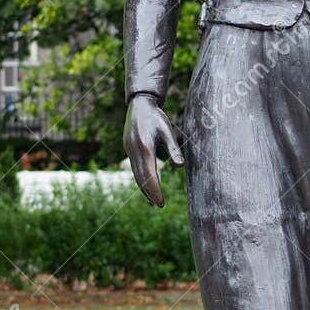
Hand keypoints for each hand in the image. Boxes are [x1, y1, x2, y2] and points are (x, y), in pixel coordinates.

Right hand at [125, 92, 183, 207]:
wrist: (140, 104)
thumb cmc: (157, 116)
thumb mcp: (168, 130)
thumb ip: (173, 148)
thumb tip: (181, 167)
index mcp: (145, 146)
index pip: (149, 174)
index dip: (155, 190)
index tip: (162, 202)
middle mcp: (134, 150)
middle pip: (141, 177)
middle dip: (150, 193)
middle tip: (160, 205)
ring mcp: (129, 150)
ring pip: (136, 174)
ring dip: (144, 188)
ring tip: (154, 200)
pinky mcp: (129, 149)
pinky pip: (135, 168)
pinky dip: (141, 179)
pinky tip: (149, 185)